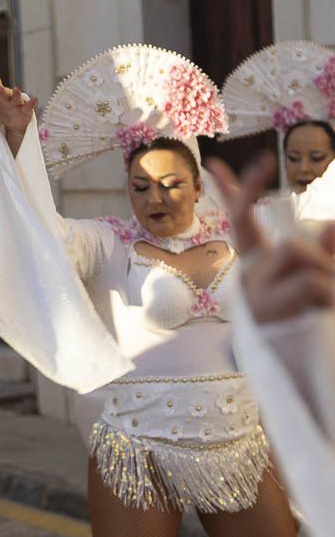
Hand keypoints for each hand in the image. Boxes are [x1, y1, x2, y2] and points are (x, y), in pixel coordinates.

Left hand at [0, 61, 36, 143]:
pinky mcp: (25, 111)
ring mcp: (17, 103)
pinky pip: (29, 106)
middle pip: (4, 92)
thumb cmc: (0, 111)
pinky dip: (31, 103)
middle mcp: (7, 96)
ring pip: (17, 97)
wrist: (14, 123)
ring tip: (15, 89)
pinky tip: (35, 99)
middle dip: (1, 90)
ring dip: (16, 94)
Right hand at [208, 154, 334, 322]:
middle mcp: (249, 279)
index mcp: (257, 267)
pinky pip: (308, 282)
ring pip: (297, 257)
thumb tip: (331, 225)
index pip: (240, 223)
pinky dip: (328, 294)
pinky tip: (324, 312)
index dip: (235, 192)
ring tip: (326, 305)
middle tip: (328, 290)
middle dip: (319, 261)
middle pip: (289, 246)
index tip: (214, 164)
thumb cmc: (308, 321)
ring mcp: (255, 298)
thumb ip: (327, 251)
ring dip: (326, 277)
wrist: (298, 371)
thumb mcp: (324, 278)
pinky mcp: (266, 314)